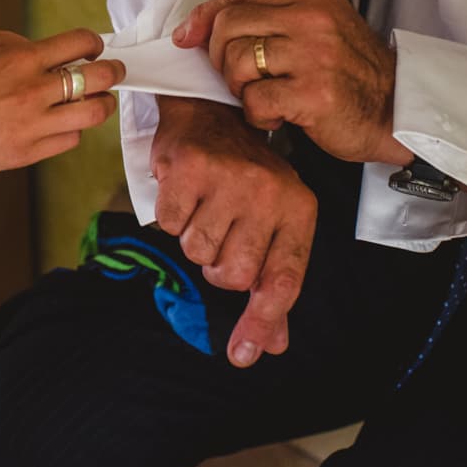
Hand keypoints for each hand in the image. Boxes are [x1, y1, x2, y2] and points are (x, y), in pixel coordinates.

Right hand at [0, 27, 125, 176]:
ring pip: (92, 116)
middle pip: (98, 81)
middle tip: (112, 73)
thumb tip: (38, 48)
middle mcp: (33, 93)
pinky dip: (71, 130)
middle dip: (113, 73)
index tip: (92, 47)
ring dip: (100, 105)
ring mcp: (32, 127)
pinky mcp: (26, 154)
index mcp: (20, 60)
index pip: (79, 44)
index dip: (93, 43)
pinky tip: (61, 123)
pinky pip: (68, 141)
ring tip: (95, 101)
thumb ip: (10, 40)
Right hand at [151, 96, 316, 366]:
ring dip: (193, 237)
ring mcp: (230, 178)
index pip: (283, 280)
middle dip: (217, 264)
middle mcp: (269, 192)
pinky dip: (170, 214)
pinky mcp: (191, 167)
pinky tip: (184, 192)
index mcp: (298, 209)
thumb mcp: (272, 225)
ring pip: (196, 251)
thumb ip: (272, 285)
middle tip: (220, 231)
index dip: (262, 321)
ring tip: (203, 206)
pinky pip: (168, 223)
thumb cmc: (243, 178)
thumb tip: (269, 345)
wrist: (212, 111)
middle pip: (231, 275)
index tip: (242, 355)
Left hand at [175, 0, 410, 167]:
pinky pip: (255, 100)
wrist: (399, 112)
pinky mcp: (313, 93)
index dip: (206, 15)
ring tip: (263, 99)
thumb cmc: (354, 77)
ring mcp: (314, 55)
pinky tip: (278, 118)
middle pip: (230, 26)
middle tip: (238, 80)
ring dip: (239, 89)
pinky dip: (258, 116)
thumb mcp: (322, 31)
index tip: (187, 36)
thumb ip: (275, 22)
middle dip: (219, 58)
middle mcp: (313, 20)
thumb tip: (206, 27)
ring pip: (237, 62)